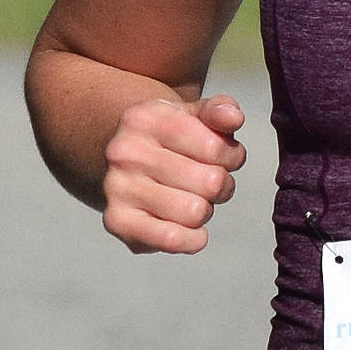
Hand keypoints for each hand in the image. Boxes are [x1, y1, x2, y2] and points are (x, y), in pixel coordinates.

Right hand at [101, 93, 245, 253]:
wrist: (124, 161)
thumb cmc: (169, 139)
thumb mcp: (194, 114)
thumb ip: (220, 110)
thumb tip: (233, 118)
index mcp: (147, 118)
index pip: (216, 148)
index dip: (232, 157)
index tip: (223, 157)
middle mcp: (126, 152)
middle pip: (211, 183)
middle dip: (220, 186)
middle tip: (207, 181)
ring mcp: (118, 187)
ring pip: (196, 212)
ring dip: (205, 210)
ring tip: (192, 198)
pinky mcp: (117, 221)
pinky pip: (172, 239)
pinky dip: (191, 239)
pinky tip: (189, 228)